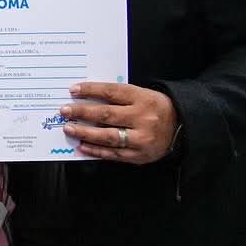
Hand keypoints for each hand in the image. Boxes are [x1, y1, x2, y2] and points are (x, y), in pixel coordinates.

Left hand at [60, 81, 177, 163]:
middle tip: (64, 111)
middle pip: (107, 115)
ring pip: (108, 136)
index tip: (73, 90)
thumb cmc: (155, 108)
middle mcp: (143, 118)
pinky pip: (113, 154)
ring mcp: (141, 139)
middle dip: (82, 113)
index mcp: (143, 99)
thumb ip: (119, 96)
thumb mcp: (142, 95)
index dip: (91, 90)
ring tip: (69, 129)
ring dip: (85, 133)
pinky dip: (96, 150)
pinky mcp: (139, 156)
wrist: (181, 129)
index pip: (112, 92)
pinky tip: (82, 146)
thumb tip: (87, 97)